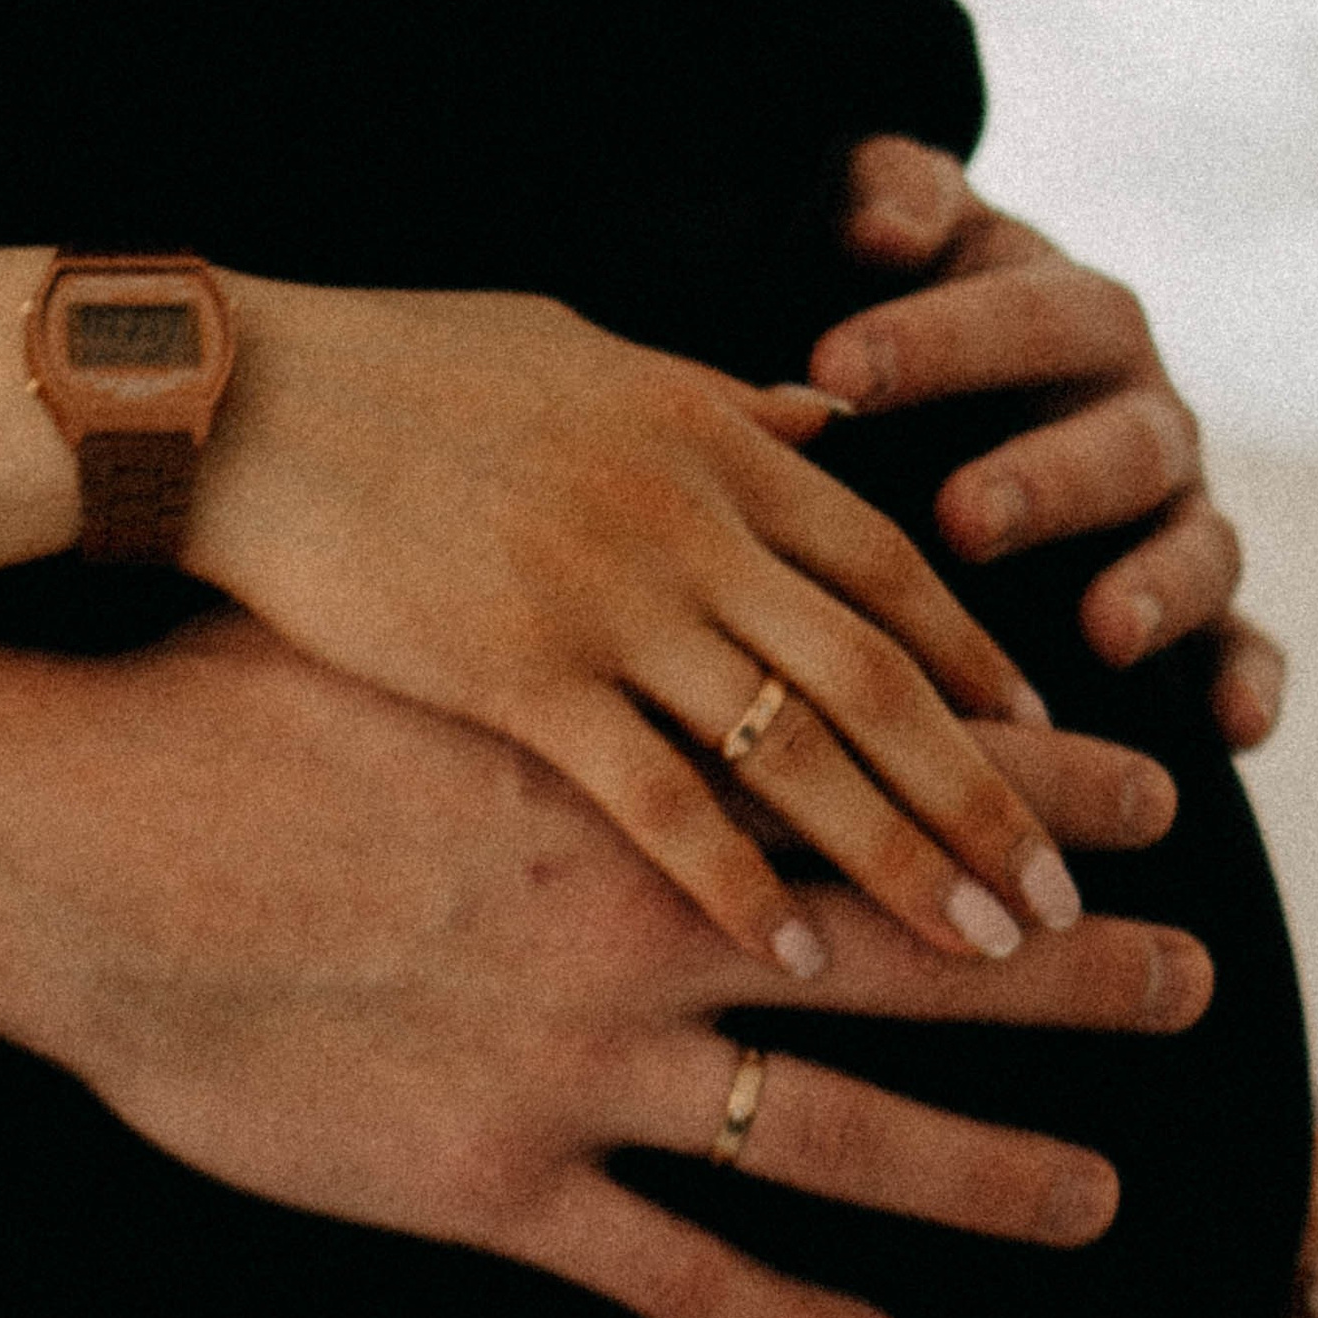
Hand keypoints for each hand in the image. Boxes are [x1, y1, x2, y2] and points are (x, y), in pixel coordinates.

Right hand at [0, 607, 1214, 1317]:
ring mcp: (576, 1063)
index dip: (1031, 775)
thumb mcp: (444, 596)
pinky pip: (676, 1273)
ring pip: (834, 1133)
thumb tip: (768, 417)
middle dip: (1067, 964)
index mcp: (639, 764)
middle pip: (907, 939)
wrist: (70, 841)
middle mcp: (642, 917)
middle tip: (1195, 980)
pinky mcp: (490, 1180)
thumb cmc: (245, 690)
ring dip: (985, 1169)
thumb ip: (614, 550)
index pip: (889, 760)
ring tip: (1106, 1194)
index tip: (1154, 788)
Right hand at [182, 275, 1151, 980]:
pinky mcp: (517, 681)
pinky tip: (796, 961)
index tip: (1056, 737)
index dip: (977, 657)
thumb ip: (714, 405)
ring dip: (907, 858)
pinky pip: (658, 800)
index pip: (887, 564)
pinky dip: (737, 883)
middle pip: (879, 676)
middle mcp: (688, 522)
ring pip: (801, 751)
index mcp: (709, 440)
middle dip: (991, 792)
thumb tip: (819, 414)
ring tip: (993, 952)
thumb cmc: (391, 372)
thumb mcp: (580, 356)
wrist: (237, 400)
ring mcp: (610, 603)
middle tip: (1079, 892)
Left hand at [808, 140, 1287, 750]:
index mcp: (1067, 314)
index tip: (831, 372)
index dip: (936, 340)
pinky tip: (1235, 729)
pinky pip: (1242, 644)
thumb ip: (885, 198)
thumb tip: (882, 225)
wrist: (928, 385)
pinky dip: (1250, 681)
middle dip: (1047, 481)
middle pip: (1120, 439)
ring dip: (1160, 588)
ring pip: (1198, 546)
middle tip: (961, 519)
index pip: (1023, 313)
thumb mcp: (877, 229)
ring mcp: (1174, 513)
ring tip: (1104, 633)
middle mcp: (1138, 411)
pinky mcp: (1195, 611)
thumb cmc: (890, 301)